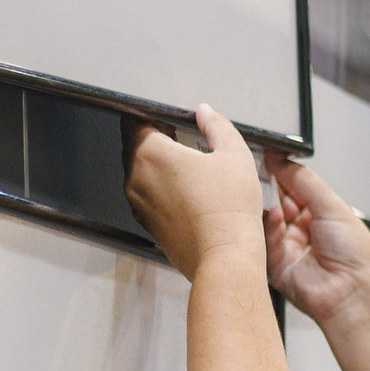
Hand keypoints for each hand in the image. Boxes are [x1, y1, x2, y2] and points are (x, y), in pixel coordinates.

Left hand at [123, 106, 266, 279]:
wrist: (225, 258)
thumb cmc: (229, 209)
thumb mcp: (234, 154)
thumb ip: (217, 125)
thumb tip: (206, 113)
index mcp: (150, 154)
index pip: (135, 121)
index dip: (153, 116)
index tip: (173, 120)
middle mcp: (135, 177)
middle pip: (135, 147)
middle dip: (155, 139)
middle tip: (183, 140)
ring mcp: (138, 203)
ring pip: (140, 173)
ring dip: (158, 166)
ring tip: (190, 169)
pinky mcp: (147, 223)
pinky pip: (148, 196)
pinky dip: (161, 189)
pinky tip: (189, 193)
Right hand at [263, 155, 369, 330]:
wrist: (353, 294)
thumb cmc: (356, 255)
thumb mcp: (332, 205)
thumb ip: (303, 180)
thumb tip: (280, 159)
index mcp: (321, 212)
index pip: (292, 186)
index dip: (279, 172)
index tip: (265, 158)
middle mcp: (303, 228)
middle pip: (275, 201)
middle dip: (267, 189)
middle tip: (257, 175)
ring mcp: (288, 247)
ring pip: (265, 220)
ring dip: (266, 209)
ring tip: (267, 199)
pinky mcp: (275, 266)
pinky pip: (262, 243)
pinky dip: (267, 229)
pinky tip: (275, 220)